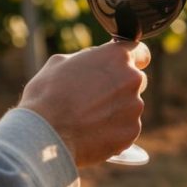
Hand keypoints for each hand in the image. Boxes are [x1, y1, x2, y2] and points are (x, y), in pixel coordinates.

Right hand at [19, 41, 149, 167]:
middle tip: (96, 98)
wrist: (46, 133)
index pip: (141, 53)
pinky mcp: (131, 131)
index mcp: (117, 57)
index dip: (133, 60)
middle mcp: (132, 79)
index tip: (124, 69)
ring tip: (89, 119)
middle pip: (135, 81)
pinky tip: (93, 133)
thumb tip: (93, 61)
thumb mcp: (60, 62)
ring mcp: (134, 107)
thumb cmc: (47, 95)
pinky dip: (114, 132)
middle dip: (120, 88)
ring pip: (130, 107)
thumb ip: (86, 58)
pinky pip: (126, 129)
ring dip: (116, 111)